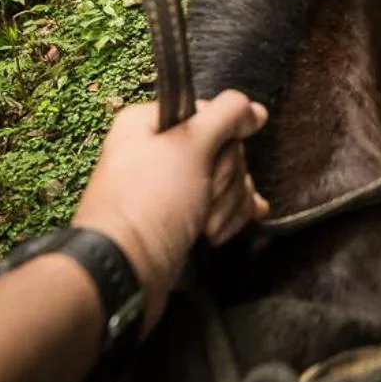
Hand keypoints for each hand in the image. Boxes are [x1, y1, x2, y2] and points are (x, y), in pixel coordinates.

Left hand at [71, 89, 268, 327]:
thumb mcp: (190, 147)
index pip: (213, 114)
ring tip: (206, 225)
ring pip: (228, 179)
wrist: (125, 271)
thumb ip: (228, 116)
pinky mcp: (183, 216)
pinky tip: (227, 226)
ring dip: (227, 204)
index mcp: (153, 123)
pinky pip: (222, 204)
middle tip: (204, 198)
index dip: (223, 139)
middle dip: (225, 180)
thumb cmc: (149, 204)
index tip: (212, 161)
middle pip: (225, 149)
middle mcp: (161, 149)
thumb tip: (255, 110)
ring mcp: (172, 186)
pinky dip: (228, 216)